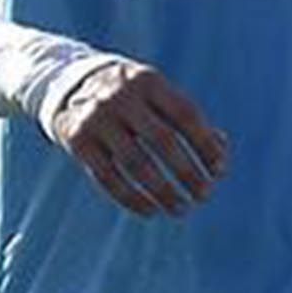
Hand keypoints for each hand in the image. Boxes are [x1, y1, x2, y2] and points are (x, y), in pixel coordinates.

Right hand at [41, 59, 228, 216]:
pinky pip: (107, 177)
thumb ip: (189, 120)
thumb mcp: (159, 96)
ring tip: (181, 210)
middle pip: (164, 140)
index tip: (219, 172)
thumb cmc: (133, 97)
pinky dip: (132, 199)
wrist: (70, 84)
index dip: (206, 145)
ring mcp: (96, 119)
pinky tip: (151, 211)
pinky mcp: (77, 141)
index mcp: (149, 82)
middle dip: (189, 173)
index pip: (186, 115)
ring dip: (163, 192)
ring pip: (136, 164)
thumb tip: (220, 154)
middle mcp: (120, 97)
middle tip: (205, 196)